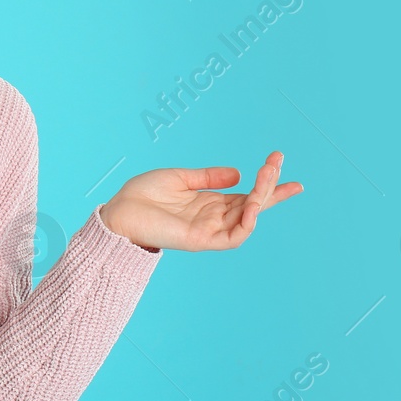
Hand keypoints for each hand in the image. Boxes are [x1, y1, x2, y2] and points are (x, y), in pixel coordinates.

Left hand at [99, 150, 301, 251]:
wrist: (119, 212)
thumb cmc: (143, 195)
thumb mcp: (180, 178)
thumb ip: (208, 177)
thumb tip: (238, 174)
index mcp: (209, 202)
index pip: (247, 194)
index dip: (267, 182)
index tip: (281, 162)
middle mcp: (214, 217)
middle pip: (253, 203)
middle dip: (269, 184)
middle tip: (277, 160)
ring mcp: (209, 229)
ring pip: (247, 217)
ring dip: (262, 197)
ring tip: (266, 174)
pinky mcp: (201, 240)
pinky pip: (233, 237)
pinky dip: (247, 223)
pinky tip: (253, 205)